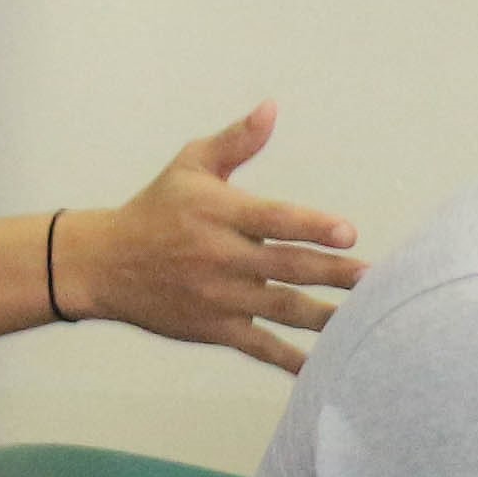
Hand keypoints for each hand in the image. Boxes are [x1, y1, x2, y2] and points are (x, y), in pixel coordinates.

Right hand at [57, 104, 364, 367]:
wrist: (104, 265)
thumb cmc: (155, 208)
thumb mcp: (190, 165)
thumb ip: (236, 142)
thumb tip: (272, 108)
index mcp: (220, 213)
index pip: (274, 220)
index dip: (312, 226)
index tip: (348, 233)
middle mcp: (221, 257)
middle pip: (287, 267)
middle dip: (333, 273)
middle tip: (373, 279)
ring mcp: (218, 297)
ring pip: (281, 308)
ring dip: (324, 315)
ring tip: (363, 319)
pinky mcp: (213, 328)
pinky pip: (259, 346)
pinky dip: (289, 359)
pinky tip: (322, 368)